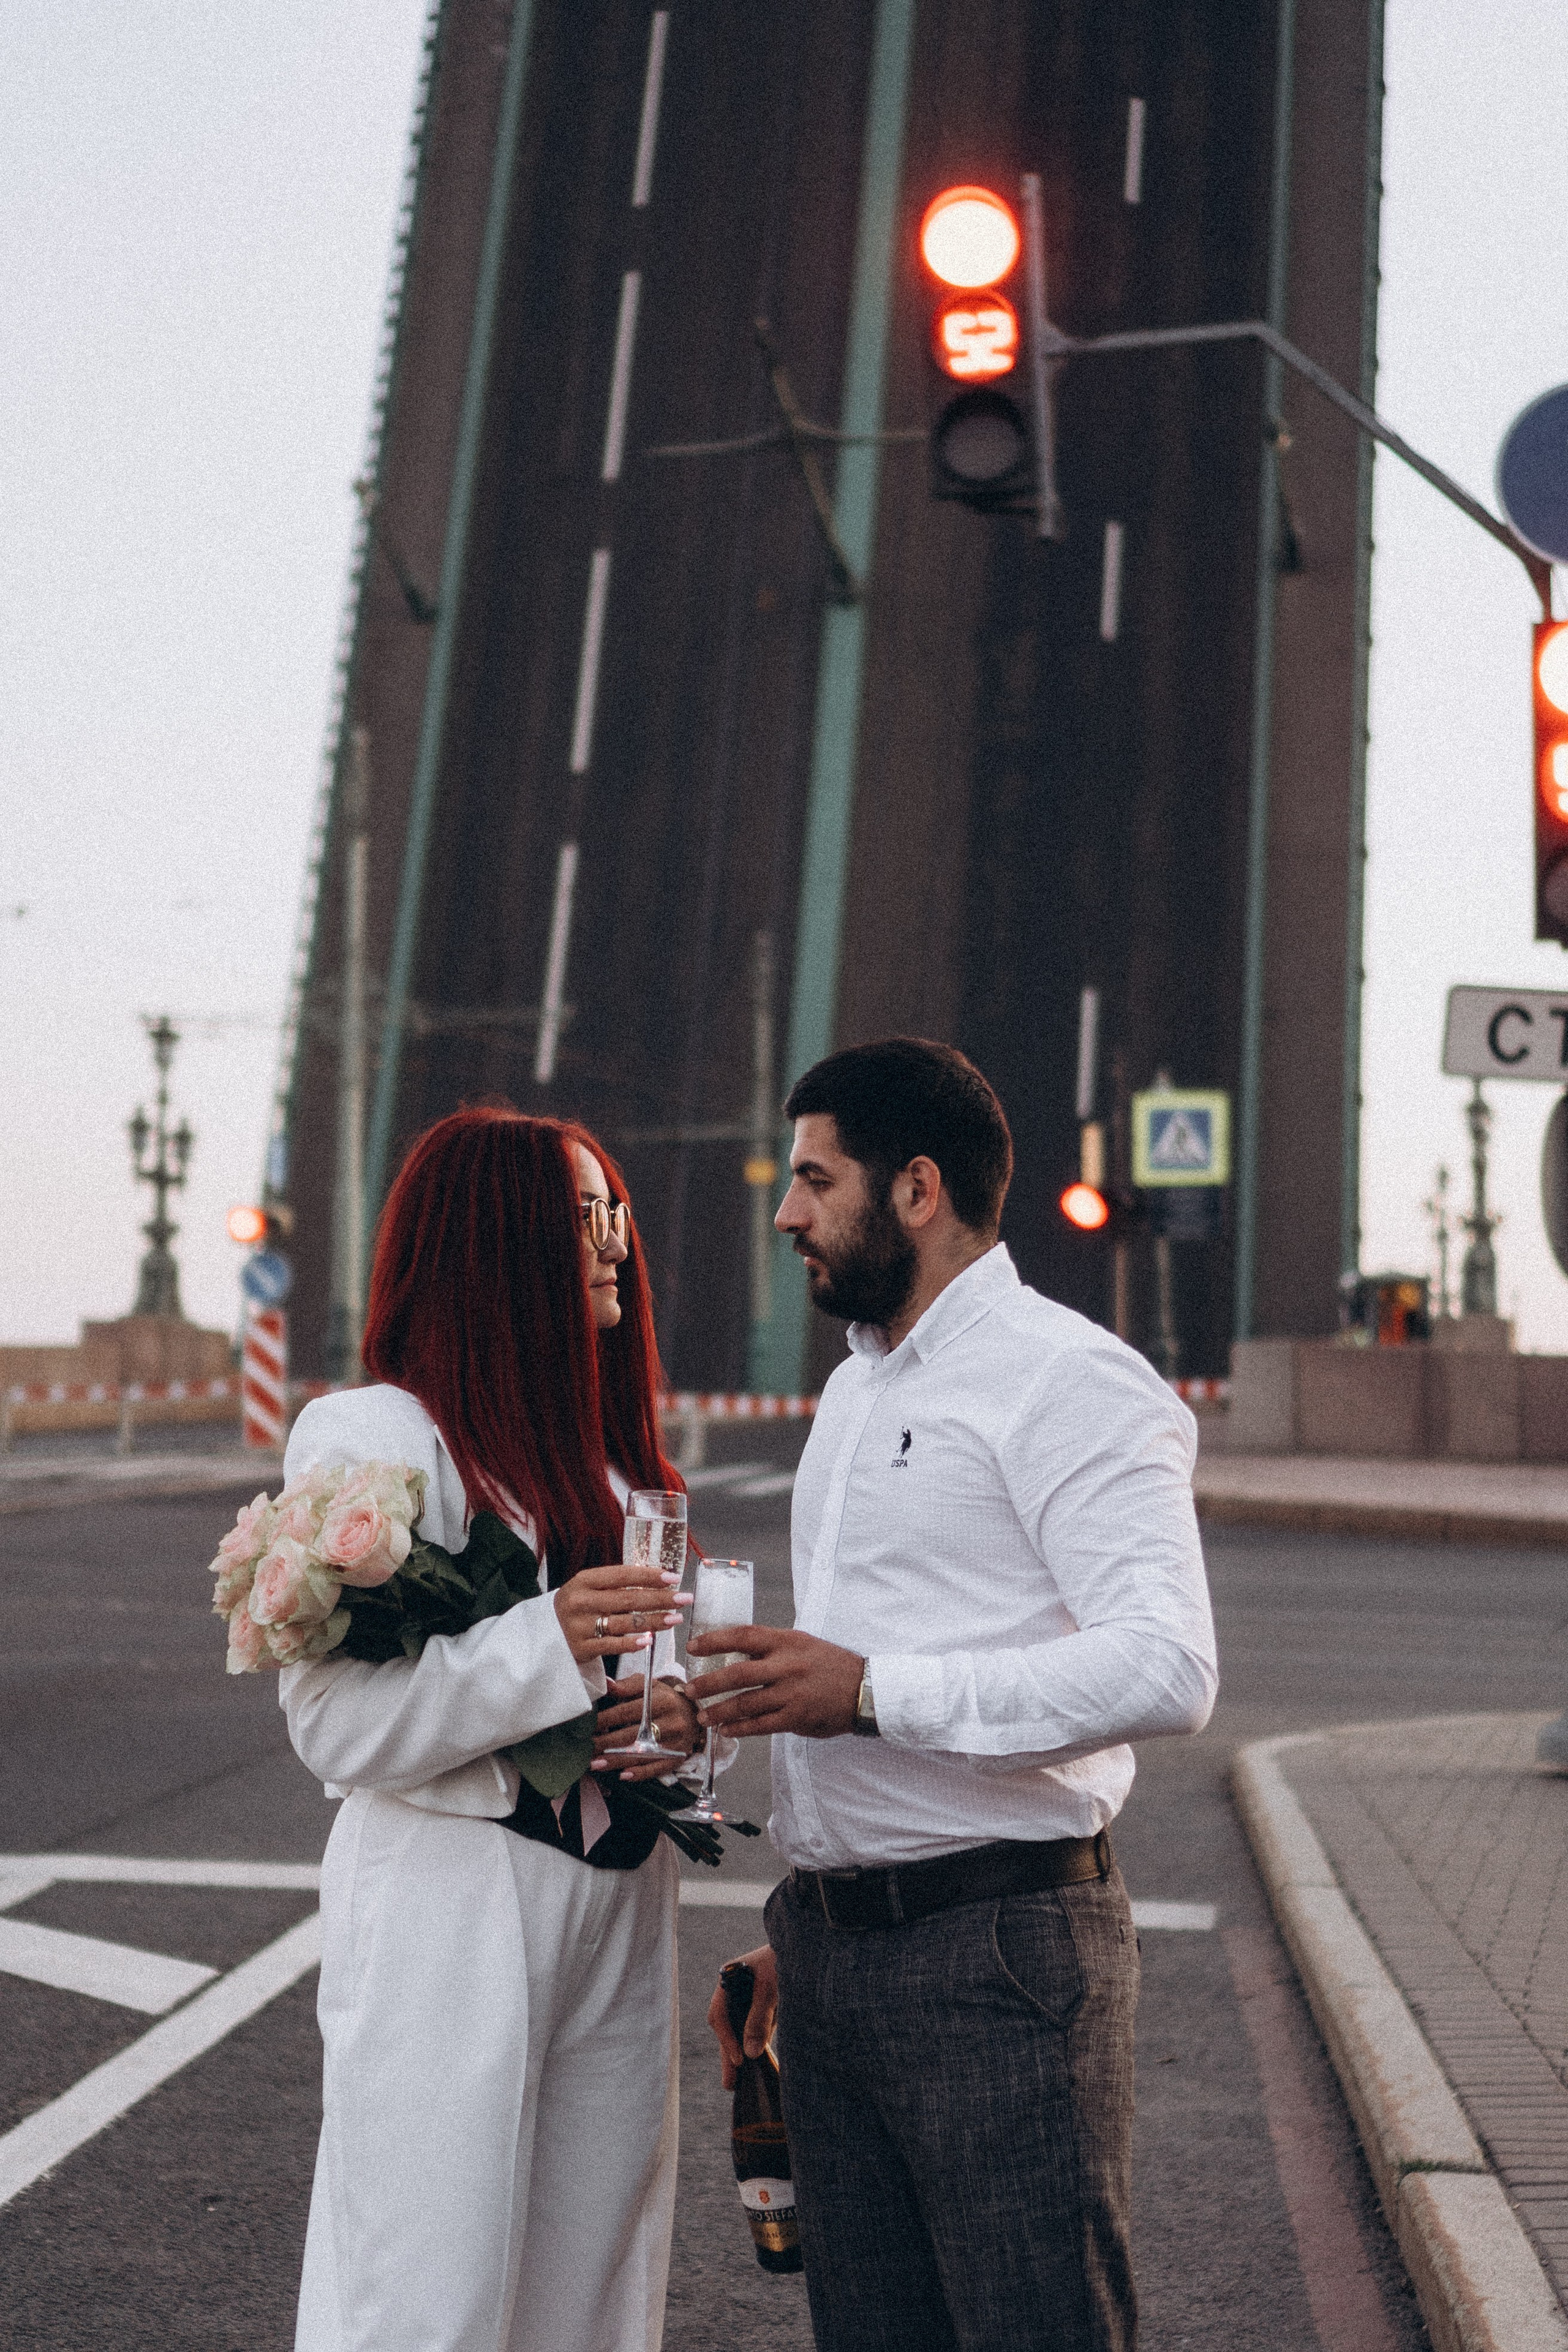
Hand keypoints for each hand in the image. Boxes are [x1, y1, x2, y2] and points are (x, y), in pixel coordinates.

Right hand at [553, 1563, 690, 1667]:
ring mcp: (580, 1626)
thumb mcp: (587, 1589)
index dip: (649, 1576)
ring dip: (654, 1620)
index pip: (622, 1575)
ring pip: (624, 1623)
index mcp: (583, 1581)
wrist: (544, 1635)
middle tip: (684, 1598)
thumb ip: (615, 1585)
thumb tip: (658, 1581)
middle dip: (660, 1598)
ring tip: (675, 1618)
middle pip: (627, 1599)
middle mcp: (580, 1602)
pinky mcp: (581, 1649)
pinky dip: (633, 1643)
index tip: (673, 1577)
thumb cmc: (576, 1607)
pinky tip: (650, 1640)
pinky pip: (613, 1646)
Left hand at [591, 1675, 699, 1782]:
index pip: (627, 1711)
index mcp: (662, 1700)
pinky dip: (639, 1773)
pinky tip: (622, 1776)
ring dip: (617, 1761)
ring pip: (642, 1754)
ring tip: (596, 1764)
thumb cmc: (665, 1699)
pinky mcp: (678, 1758)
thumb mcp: (650, 1686)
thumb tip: (606, 1684)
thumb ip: (627, 1686)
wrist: (695, 1714)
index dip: (606, 1720)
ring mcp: (675, 1743)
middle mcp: (671, 1722)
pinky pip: (657, 1768)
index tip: (588, 1727)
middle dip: (606, 1743)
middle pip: (633, 1735)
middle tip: (586, 1749)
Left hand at [687, 1625, 863, 1738]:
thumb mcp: (802, 1643)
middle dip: (708, 1684)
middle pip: (738, 1674)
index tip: (692, 1647)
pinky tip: (726, 1730)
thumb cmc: (829, 1663)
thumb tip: (735, 1651)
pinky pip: (761, 1725)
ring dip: (719, 1711)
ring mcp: (791, 1693)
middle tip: (689, 1690)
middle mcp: (787, 1665)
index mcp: (786, 1641)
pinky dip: (740, 1728)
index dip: (714, 1640)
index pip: (743, 1636)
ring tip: (702, 1717)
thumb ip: (771, 1647)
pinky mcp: (796, 1717)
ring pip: (745, 1703)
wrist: (863, 1689)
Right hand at [707, 1944, 777, 2089]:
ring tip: (738, 2084)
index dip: (727, 2039)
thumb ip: (759, 2018)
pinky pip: (757, 2031)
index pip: (719, 2015)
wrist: (806, 1947)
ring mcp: (750, 2001)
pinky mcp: (765, 2008)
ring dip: (741, 2055)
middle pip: (728, 2028)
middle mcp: (737, 1993)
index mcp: (730, 1981)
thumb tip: (750, 2053)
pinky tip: (758, 2066)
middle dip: (729, 2055)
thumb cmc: (783, 1960)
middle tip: (730, 2084)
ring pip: (741, 2032)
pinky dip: (756, 2047)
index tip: (740, 2059)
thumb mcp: (770, 1987)